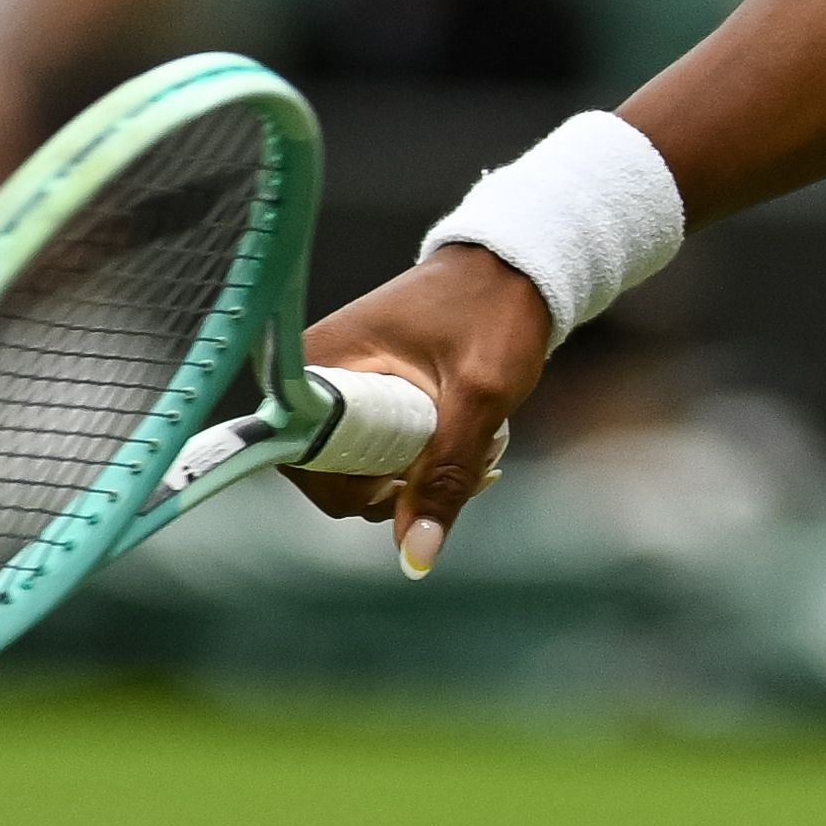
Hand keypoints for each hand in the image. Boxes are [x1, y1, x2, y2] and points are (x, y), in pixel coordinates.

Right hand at [291, 242, 557, 574]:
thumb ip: (446, 475)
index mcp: (319, 365)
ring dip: (419, 476)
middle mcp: (311, 378)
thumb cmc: (494, 315)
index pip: (311, 467)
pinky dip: (420, 460)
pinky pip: (376, 454)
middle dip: (402, 486)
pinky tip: (462, 439)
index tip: (423, 469)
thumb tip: (414, 556)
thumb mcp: (479, 398)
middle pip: (335, 478)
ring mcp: (334, 388)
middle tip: (467, 459)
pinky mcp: (358, 396)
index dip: (366, 489)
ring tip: (473, 442)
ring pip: (361, 472)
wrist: (514, 268)